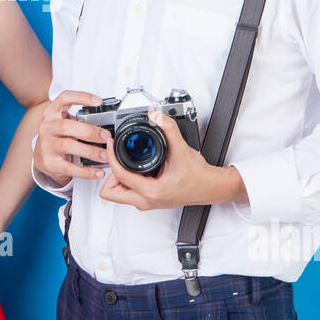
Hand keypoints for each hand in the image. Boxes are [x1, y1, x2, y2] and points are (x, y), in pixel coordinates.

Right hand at [32, 90, 109, 184]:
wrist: (40, 156)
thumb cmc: (58, 136)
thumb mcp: (64, 122)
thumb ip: (79, 119)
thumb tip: (108, 123)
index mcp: (52, 113)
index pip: (64, 98)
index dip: (81, 97)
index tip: (98, 101)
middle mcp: (47, 127)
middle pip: (67, 126)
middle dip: (89, 131)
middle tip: (106, 136)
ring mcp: (46, 145)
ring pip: (68, 146)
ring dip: (90, 151)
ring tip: (105, 156)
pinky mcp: (49, 163)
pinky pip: (69, 168)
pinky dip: (86, 171)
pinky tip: (97, 172)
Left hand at [98, 108, 238, 209]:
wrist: (210, 187)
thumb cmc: (199, 176)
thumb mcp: (181, 149)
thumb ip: (168, 129)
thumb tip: (156, 116)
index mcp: (151, 191)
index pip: (119, 175)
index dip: (111, 157)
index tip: (111, 145)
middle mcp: (146, 201)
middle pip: (109, 193)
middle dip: (110, 175)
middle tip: (119, 159)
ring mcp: (147, 203)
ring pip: (117, 195)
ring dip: (117, 179)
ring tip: (127, 163)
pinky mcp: (149, 201)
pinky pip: (128, 193)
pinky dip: (126, 182)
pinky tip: (136, 169)